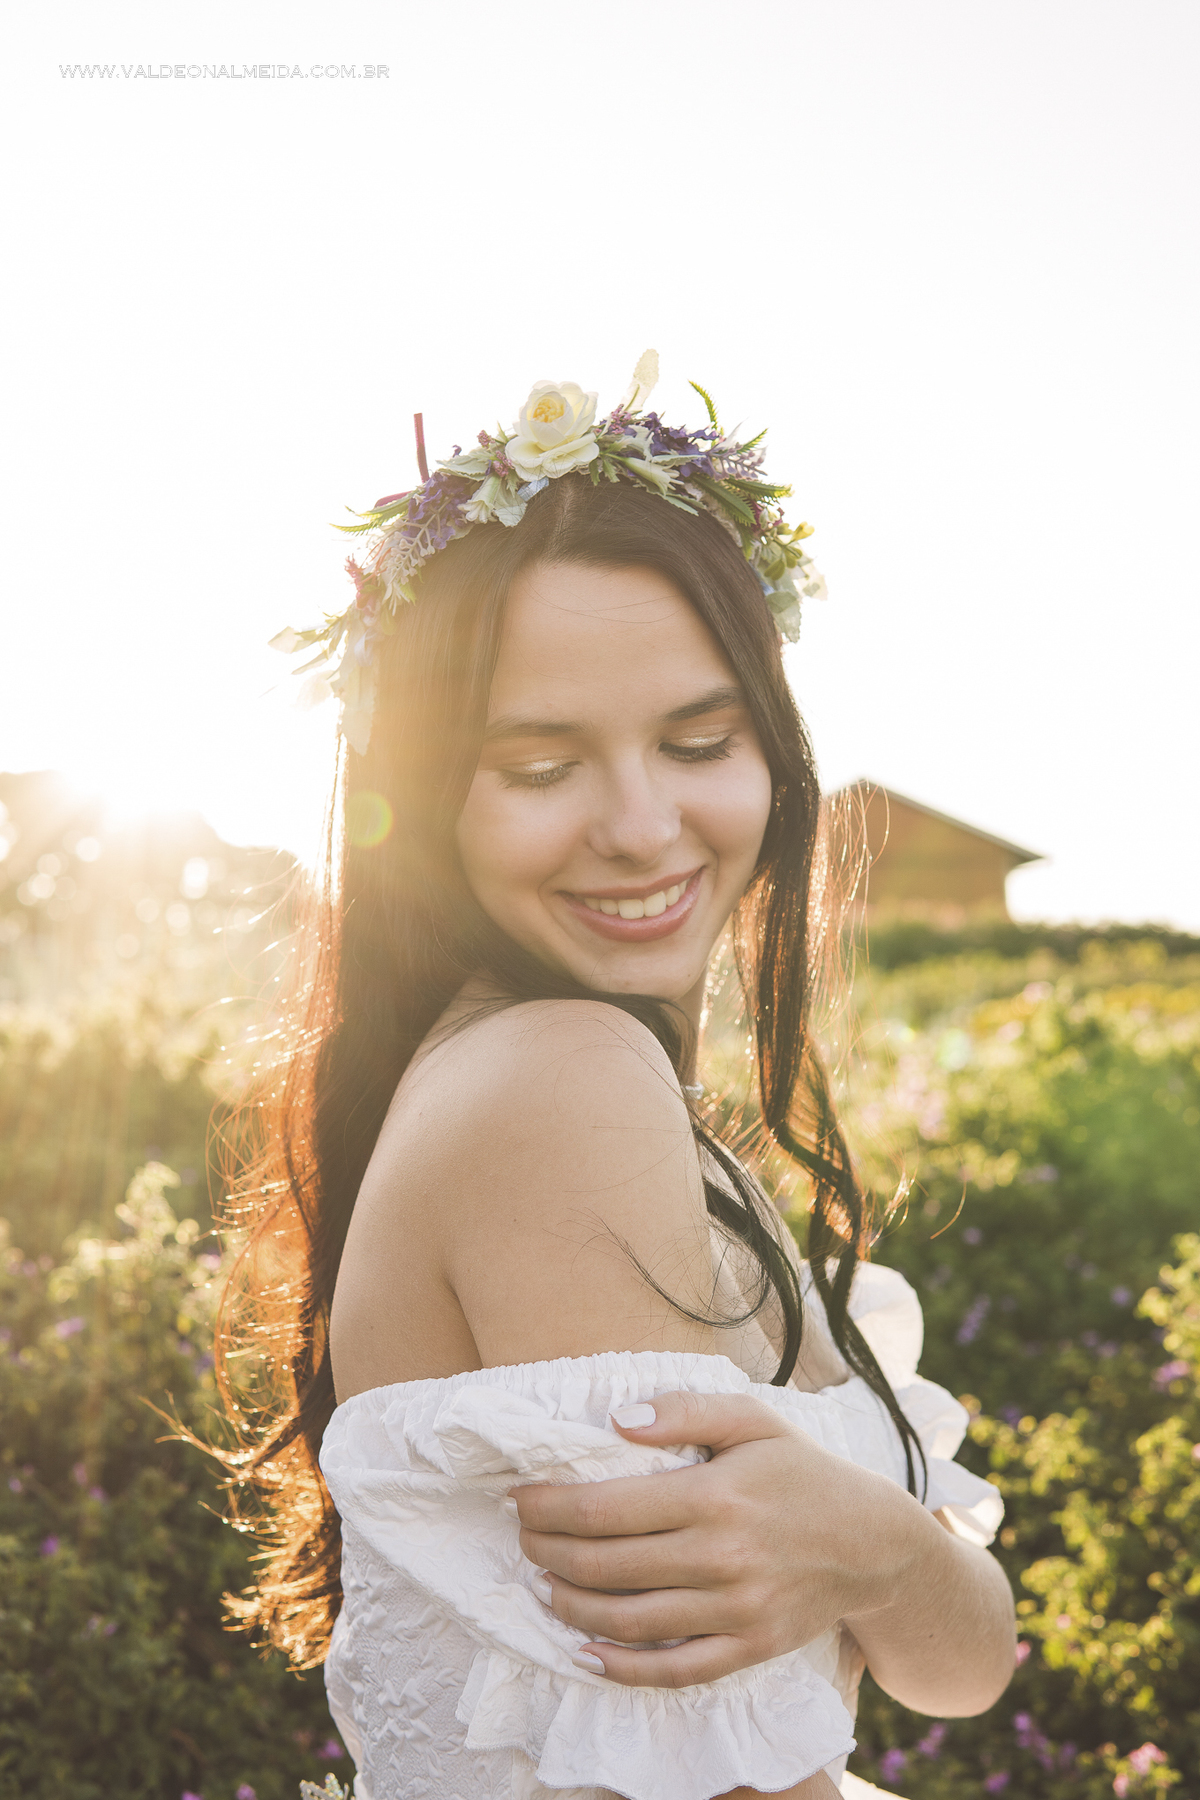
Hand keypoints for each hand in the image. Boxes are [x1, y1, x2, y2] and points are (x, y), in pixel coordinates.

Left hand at [510, 1388, 909, 1687]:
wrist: (874, 1543)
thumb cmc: (802, 1472)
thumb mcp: (752, 1419)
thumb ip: (685, 1411)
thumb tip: (619, 1419)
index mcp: (714, 1494)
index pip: (606, 1507)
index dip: (550, 1506)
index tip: (520, 1499)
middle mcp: (721, 1556)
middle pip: (606, 1565)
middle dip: (548, 1552)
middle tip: (524, 1539)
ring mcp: (736, 1609)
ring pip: (629, 1621)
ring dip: (571, 1606)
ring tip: (543, 1584)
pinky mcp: (749, 1648)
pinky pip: (675, 1670)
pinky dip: (622, 1669)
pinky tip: (586, 1653)